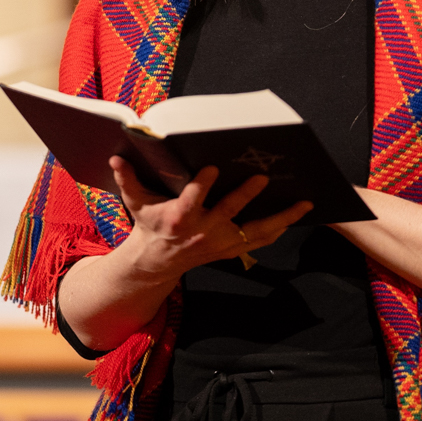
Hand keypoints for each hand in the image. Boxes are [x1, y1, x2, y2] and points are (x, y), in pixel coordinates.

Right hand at [109, 158, 311, 277]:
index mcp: (179, 217)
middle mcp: (203, 231)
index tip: (214, 167)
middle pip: (229, 212)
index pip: (192, 199)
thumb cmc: (149, 224)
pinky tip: (297, 216)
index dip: (203, 184)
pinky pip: (260, 240)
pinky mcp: (231, 249)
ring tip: (305, 203)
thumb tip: (116, 158)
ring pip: (255, 230)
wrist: (157, 262)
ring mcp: (220, 242)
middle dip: (246, 195)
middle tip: (263, 177)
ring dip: (281, 217)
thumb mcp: (136, 202)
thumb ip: (129, 179)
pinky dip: (280, 229)